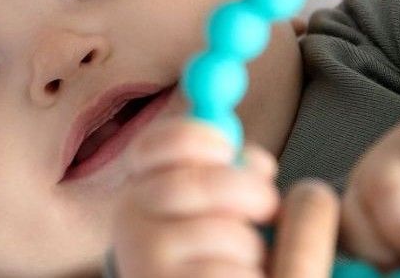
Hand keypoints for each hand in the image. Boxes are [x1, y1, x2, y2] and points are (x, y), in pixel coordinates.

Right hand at [113, 120, 349, 276]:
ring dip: (252, 248)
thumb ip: (229, 176)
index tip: (228, 148)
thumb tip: (255, 162)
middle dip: (252, 191)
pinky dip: (246, 277)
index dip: (197, 137)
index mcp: (139, 193)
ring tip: (242, 262)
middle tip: (269, 208)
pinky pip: (229, 272)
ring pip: (225, 232)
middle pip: (203, 182)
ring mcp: (144, 259)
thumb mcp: (212, 210)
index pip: (153, 146)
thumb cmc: (209, 256)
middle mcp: (130, 223)